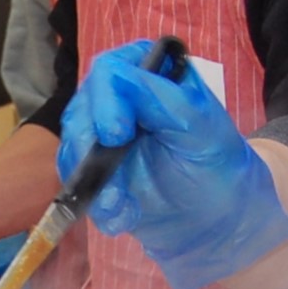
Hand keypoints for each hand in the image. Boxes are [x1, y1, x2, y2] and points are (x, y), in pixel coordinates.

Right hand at [58, 39, 287, 288]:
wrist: (213, 216)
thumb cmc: (215, 162)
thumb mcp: (199, 126)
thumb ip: (160, 98)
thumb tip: (112, 77)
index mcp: (146, 73)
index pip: (108, 72)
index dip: (107, 102)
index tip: (119, 135)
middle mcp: (116, 99)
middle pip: (81, 108)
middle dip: (90, 146)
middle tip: (113, 176)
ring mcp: (100, 135)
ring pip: (72, 145)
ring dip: (92, 180)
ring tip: (119, 204)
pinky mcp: (92, 171)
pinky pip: (76, 181)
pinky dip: (95, 203)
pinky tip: (121, 216)